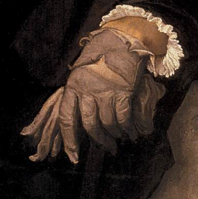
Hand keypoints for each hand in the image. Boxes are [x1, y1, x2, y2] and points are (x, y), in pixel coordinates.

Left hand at [21, 29, 165, 163]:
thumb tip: (79, 125)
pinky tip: (131, 131)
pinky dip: (128, 128)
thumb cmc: (99, 61)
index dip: (69, 140)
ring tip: (121, 136)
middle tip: (108, 147)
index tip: (73, 156)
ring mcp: (105, 91)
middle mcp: (86, 90)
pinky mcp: (122, 91)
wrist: (118, 42)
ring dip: (116, 134)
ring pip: (108, 124)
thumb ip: (78, 98)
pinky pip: (124, 118)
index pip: (66, 119)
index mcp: (72, 87)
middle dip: (100, 141)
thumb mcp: (80, 76)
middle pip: (90, 125)